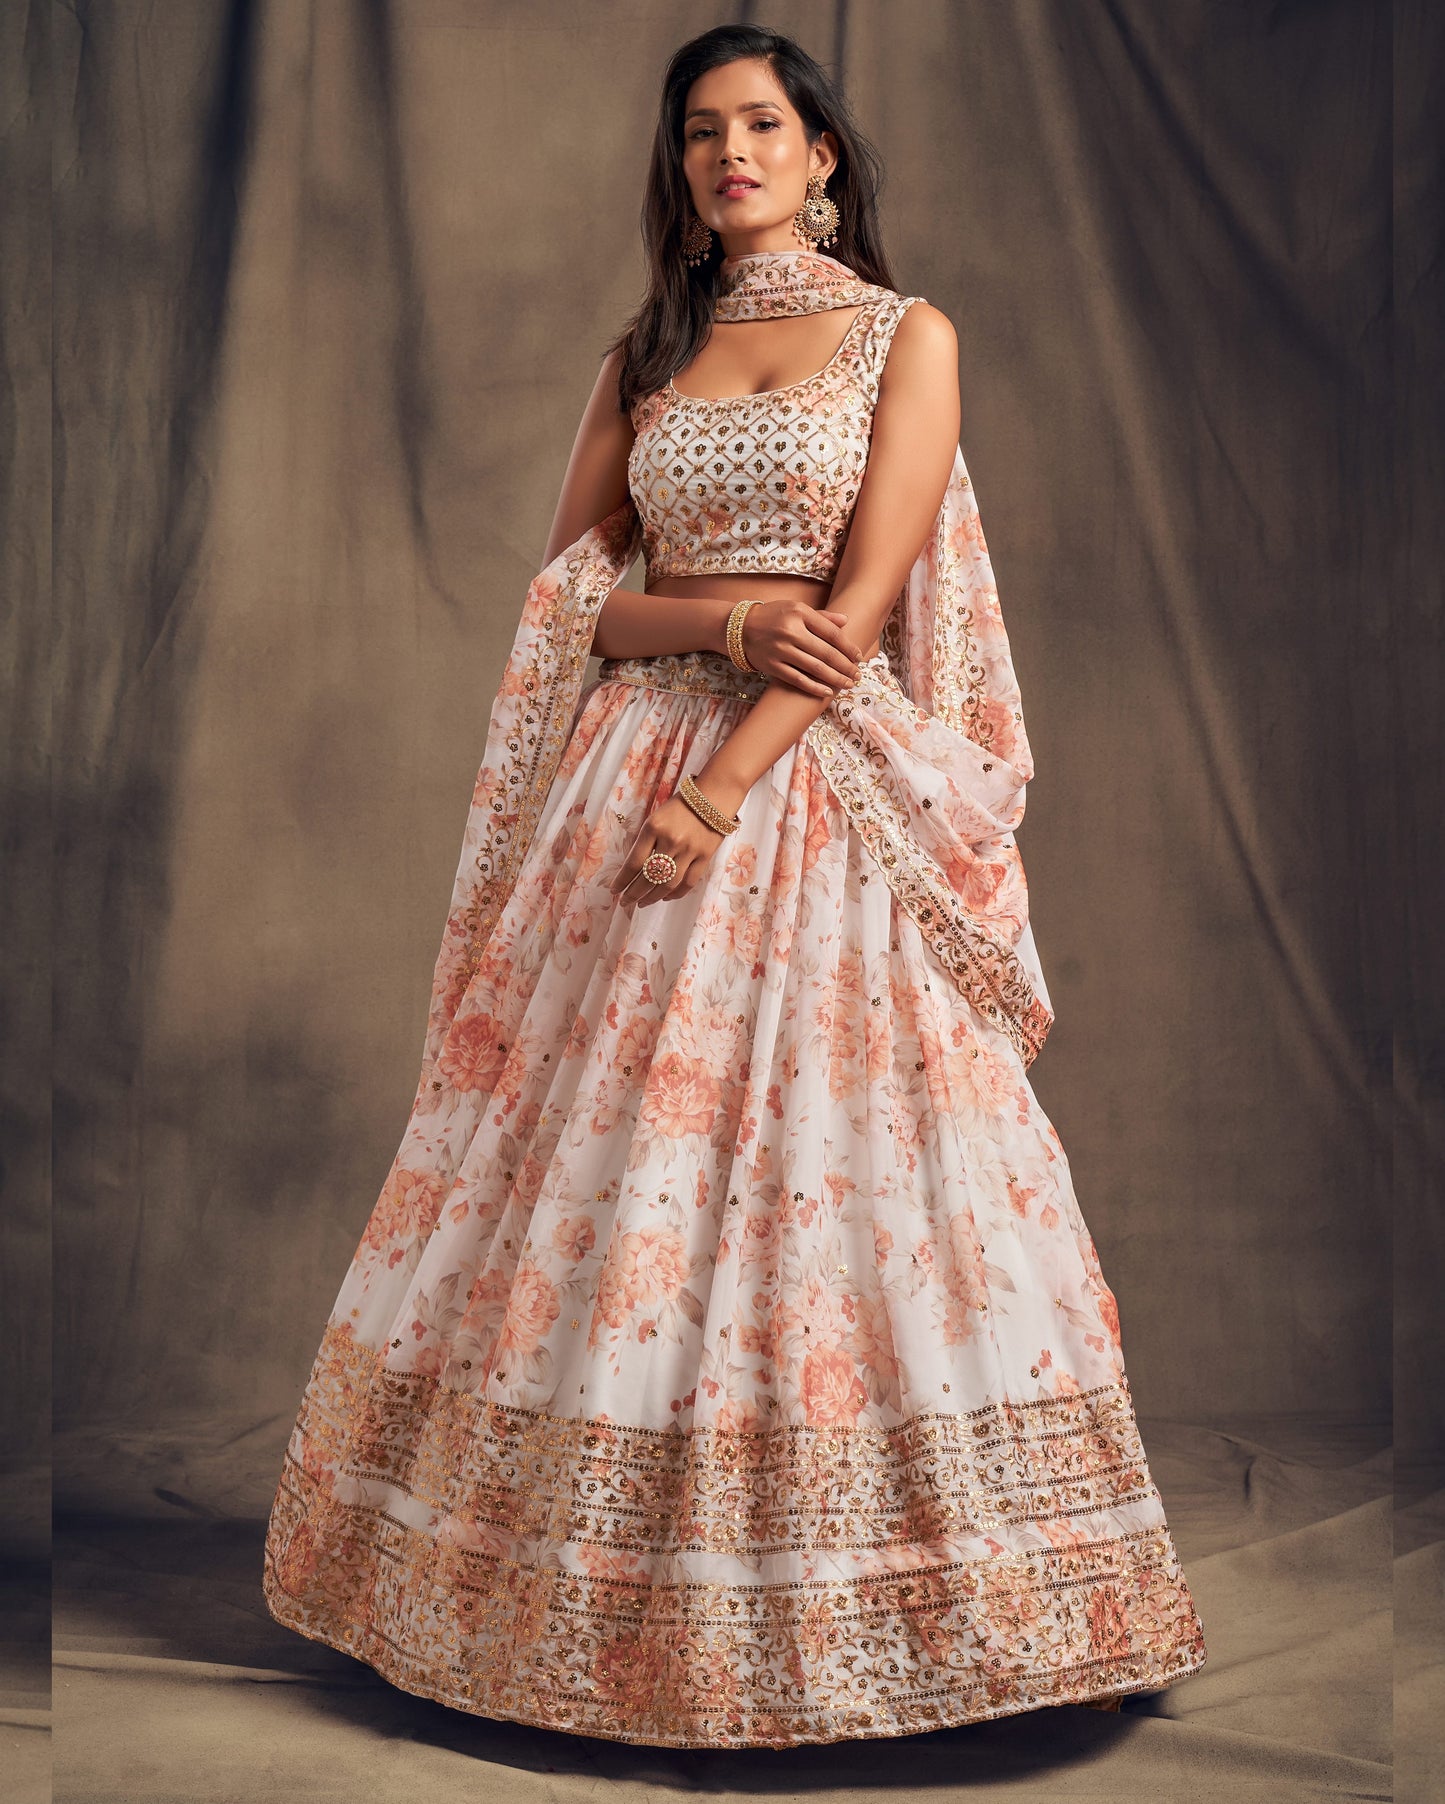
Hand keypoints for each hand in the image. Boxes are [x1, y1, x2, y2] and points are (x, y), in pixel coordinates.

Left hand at [609, 794, 729, 909]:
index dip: (622, 880)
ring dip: (652, 897)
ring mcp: (689, 850)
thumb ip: (645, 841)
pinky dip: (675, 894)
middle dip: (634, 893)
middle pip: (649, 877)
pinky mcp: (705, 857)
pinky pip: (688, 882)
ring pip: (668, 884)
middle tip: (625, 902)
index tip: (614, 890)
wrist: (714, 796)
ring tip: (642, 903)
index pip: (634, 862)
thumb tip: (633, 869)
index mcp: (653, 828)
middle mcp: (671, 841)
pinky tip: (665, 897)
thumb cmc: (680, 805)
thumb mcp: (655, 817)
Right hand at [737, 599, 865, 697]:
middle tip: (857, 675)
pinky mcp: (772, 666)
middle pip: (826, 653)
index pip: (831, 633)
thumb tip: (846, 621)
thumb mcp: (796, 609)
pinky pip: (797, 679)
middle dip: (845, 666)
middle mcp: (791, 631)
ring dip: (835, 678)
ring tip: (848, 684)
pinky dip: (814, 687)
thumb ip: (821, 616)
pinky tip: (827, 691)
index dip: (848, 647)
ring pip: (815, 668)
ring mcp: (781, 650)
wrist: (740, 629)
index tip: (858, 656)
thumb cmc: (773, 617)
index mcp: (800, 614)